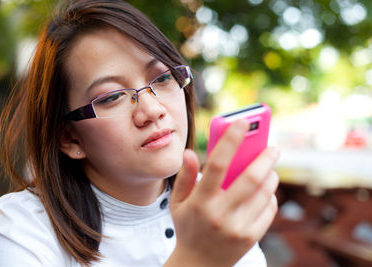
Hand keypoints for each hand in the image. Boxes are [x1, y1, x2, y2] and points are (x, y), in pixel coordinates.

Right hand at [166, 119, 279, 266]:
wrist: (198, 266)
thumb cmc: (188, 228)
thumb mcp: (177, 203)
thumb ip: (184, 177)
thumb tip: (190, 153)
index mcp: (200, 201)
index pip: (217, 164)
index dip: (231, 140)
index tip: (243, 122)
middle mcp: (220, 214)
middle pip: (250, 178)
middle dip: (265, 158)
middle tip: (273, 148)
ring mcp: (237, 228)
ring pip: (264, 193)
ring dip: (270, 176)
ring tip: (270, 169)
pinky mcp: (251, 238)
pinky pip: (269, 210)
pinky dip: (271, 196)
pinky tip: (266, 191)